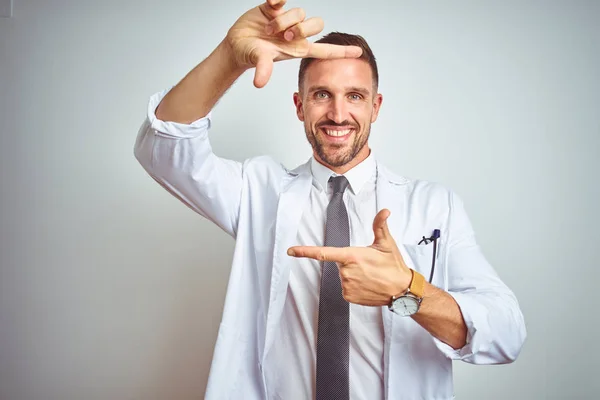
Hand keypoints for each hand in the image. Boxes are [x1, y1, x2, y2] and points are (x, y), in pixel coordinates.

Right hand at [225, 0, 362, 87]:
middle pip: (316, 25)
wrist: (237, 43)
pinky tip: (271, 4)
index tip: (359, 52)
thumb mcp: (258, 61)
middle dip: (301, 29)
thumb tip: (259, 82)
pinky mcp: (276, 7)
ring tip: (268, 29)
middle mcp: (296, 33)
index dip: (341, 51)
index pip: (325, 50)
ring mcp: (288, 19)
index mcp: (298, 49)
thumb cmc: (251, 54)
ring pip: (299, 12)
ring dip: (284, 20)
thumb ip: (262, 68)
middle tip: (283, 37)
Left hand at [287, 209, 412, 305]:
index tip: (291, 251)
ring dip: (354, 274)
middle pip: (340, 264)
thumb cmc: (393, 266)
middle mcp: (346, 272)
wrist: (402, 290)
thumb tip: (384, 211)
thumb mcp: (386, 243)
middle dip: (351, 262)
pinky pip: (346, 288)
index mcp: (352, 256)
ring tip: (370, 275)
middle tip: (368, 265)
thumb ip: (380, 225)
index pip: (323, 253)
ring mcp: (347, 286)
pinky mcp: (349, 297)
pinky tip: (367, 285)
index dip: (305, 251)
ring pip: (343, 276)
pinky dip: (355, 286)